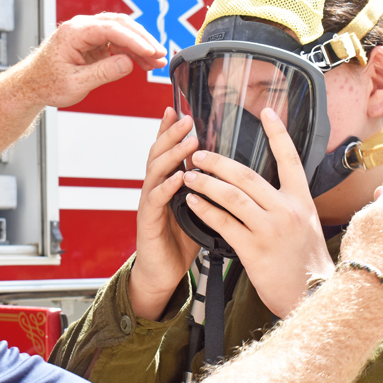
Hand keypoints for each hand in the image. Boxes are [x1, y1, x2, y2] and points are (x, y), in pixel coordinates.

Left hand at [17, 13, 166, 109]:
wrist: (32, 85)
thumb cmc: (47, 83)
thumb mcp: (76, 83)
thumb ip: (103, 72)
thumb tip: (127, 63)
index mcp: (74, 32)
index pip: (111, 29)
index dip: (135, 40)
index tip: (151, 52)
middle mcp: (81, 27)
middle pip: (120, 24)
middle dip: (143, 39)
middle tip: (160, 54)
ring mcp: (87, 32)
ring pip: (121, 31)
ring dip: (140, 45)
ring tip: (157, 62)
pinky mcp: (92, 41)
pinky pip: (116, 41)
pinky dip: (131, 51)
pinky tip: (144, 62)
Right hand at [128, 108, 200, 320]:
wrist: (163, 273)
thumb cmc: (181, 242)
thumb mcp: (200, 210)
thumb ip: (209, 191)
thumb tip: (234, 174)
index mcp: (167, 184)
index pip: (168, 150)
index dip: (171, 130)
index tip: (179, 109)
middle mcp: (155, 189)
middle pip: (158, 153)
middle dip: (171, 134)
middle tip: (186, 118)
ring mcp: (149, 204)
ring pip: (155, 172)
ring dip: (171, 155)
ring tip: (186, 142)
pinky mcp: (147, 222)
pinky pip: (155, 201)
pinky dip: (167, 187)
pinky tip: (178, 178)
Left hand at [181, 108, 333, 317]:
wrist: (313, 296)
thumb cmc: (305, 265)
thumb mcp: (306, 227)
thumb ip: (287, 206)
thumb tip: (265, 191)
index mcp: (302, 201)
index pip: (290, 159)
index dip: (278, 134)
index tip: (266, 112)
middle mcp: (287, 210)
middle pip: (248, 175)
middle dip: (219, 161)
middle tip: (198, 153)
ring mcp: (271, 229)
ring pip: (232, 196)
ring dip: (206, 183)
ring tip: (188, 175)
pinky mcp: (254, 249)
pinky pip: (223, 223)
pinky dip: (204, 209)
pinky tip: (191, 202)